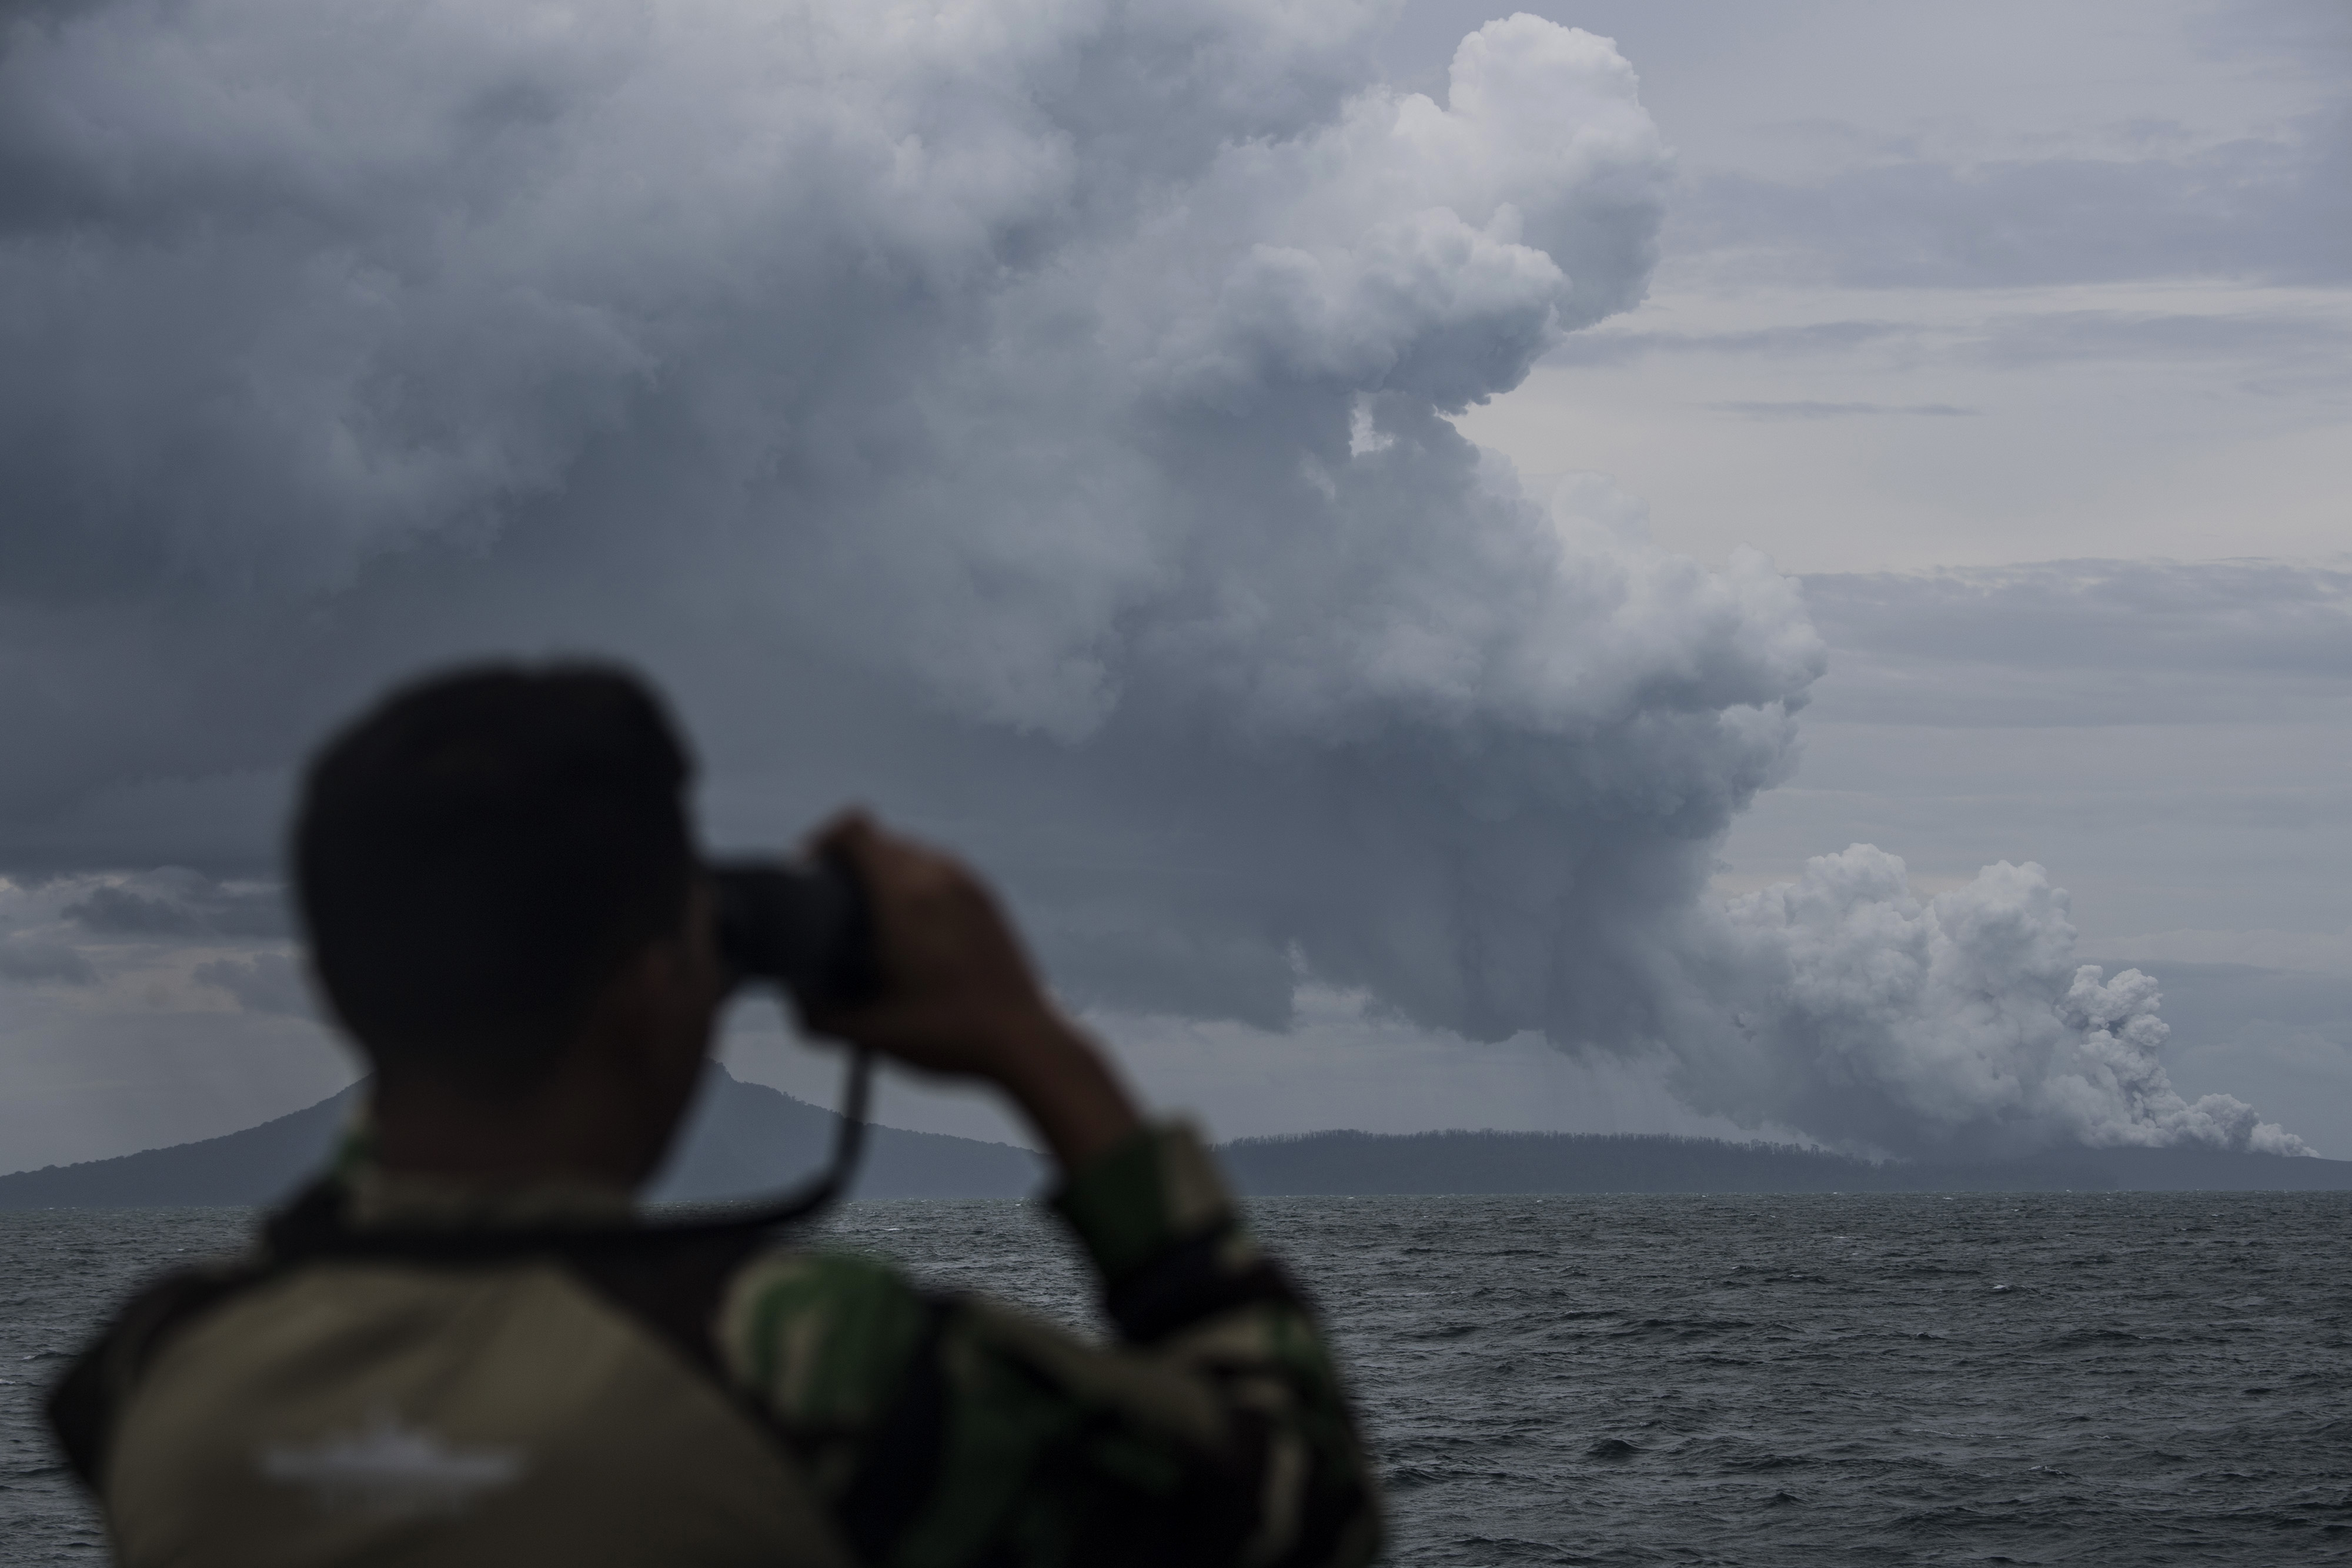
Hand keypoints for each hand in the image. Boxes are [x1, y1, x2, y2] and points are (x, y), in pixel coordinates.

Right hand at [803, 811, 1142, 1169]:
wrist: (1024, 1040)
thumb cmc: (949, 1036)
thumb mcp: (872, 1034)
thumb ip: (819, 1016)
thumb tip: (794, 998)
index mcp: (904, 897)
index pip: (856, 828)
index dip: (823, 840)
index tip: (810, 875)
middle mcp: (937, 876)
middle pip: (879, 840)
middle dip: (850, 866)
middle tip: (834, 908)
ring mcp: (967, 883)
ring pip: (911, 853)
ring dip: (885, 875)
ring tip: (873, 921)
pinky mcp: (987, 898)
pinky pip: (939, 870)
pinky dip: (917, 887)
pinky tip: (913, 931)